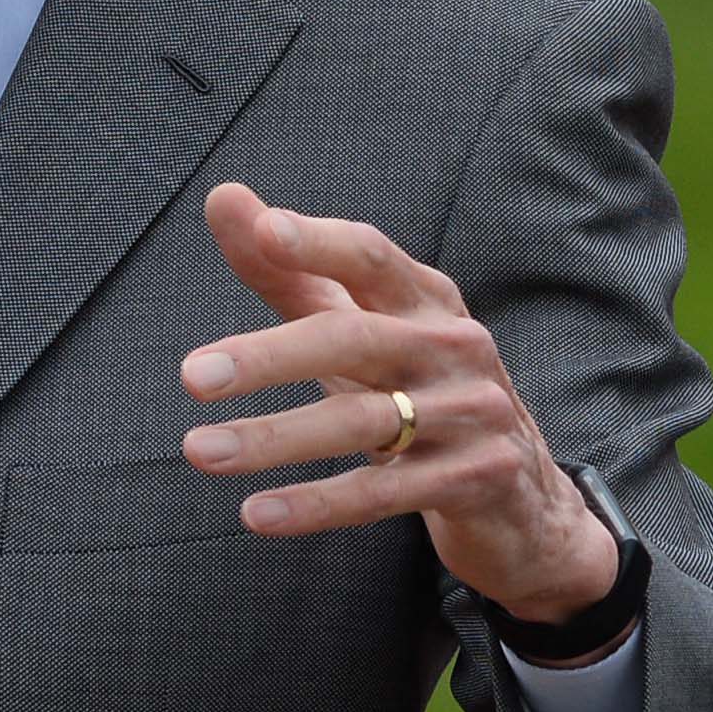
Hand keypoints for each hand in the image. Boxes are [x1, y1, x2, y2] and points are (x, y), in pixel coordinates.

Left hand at [179, 182, 618, 633]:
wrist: (519, 494)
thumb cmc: (416, 391)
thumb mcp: (360, 329)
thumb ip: (291, 271)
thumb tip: (223, 197)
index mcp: (425, 298)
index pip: (371, 254)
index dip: (319, 241)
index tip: (264, 230)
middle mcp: (455, 345)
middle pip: (355, 339)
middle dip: (269, 356)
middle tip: (192, 376)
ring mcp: (473, 412)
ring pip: (364, 422)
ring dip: (275, 438)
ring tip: (200, 451)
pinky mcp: (478, 477)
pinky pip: (385, 494)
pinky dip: (318, 504)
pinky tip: (257, 514)